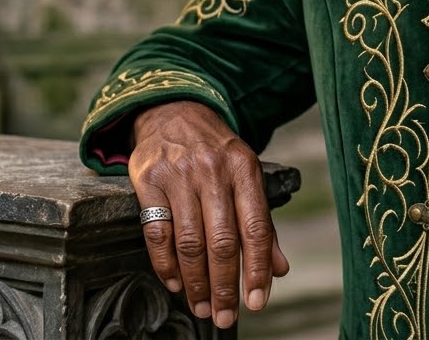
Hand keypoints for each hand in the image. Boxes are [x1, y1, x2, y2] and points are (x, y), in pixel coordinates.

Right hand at [128, 100, 289, 328]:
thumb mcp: (246, 175)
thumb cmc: (217, 153)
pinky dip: (165, 264)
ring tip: (202, 306)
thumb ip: (261, 221)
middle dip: (225, 285)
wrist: (174, 111)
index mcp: (245, 169)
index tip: (257, 302)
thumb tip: (279, 270)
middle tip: (225, 316)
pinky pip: (157, 232)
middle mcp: (214, 171)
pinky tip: (175, 282)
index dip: (258, 268)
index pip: (256, 226)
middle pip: (221, 240)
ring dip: (196, 282)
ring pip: (189, 241)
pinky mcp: (149, 180)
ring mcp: (180, 175)